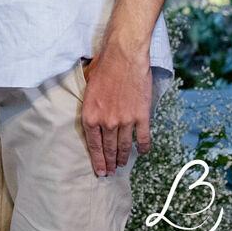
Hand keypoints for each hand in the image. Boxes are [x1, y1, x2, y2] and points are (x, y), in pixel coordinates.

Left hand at [80, 44, 152, 176]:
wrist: (124, 57)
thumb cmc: (103, 67)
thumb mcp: (88, 87)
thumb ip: (90, 105)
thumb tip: (92, 114)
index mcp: (90, 115)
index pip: (93, 145)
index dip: (97, 160)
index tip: (100, 171)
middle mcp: (107, 121)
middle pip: (108, 148)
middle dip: (109, 163)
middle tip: (109, 173)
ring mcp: (125, 120)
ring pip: (124, 145)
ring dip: (123, 157)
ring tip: (122, 164)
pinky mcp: (141, 116)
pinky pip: (143, 137)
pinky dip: (143, 147)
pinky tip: (143, 152)